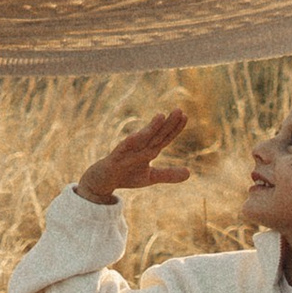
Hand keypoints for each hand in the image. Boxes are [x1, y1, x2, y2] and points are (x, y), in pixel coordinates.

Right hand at [75, 106, 195, 204]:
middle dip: (167, 124)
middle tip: (179, 110)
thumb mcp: (150, 177)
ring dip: (151, 128)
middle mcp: (139, 148)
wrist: (101, 182)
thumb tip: (190, 173)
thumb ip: (168, 174)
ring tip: (161, 116)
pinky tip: (136, 136)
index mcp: (149, 151)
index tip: (185, 116)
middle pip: (156, 135)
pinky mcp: (114, 159)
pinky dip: (129, 143)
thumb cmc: (126, 175)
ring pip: (141, 139)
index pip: (164, 138)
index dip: (175, 129)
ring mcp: (127, 152)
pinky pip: (122, 150)